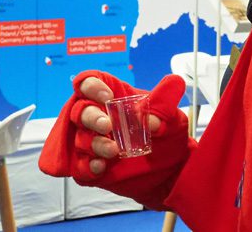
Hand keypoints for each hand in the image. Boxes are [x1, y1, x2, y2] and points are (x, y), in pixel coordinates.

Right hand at [39, 70, 193, 209]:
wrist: (172, 168)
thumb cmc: (168, 135)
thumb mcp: (172, 117)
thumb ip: (164, 108)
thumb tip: (153, 118)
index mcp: (115, 97)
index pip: (90, 83)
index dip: (92, 86)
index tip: (107, 96)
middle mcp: (99, 116)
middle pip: (80, 110)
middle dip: (91, 117)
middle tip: (107, 125)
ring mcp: (93, 141)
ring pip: (80, 138)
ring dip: (94, 143)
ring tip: (113, 150)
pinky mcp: (91, 165)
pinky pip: (79, 165)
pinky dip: (88, 165)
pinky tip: (100, 166)